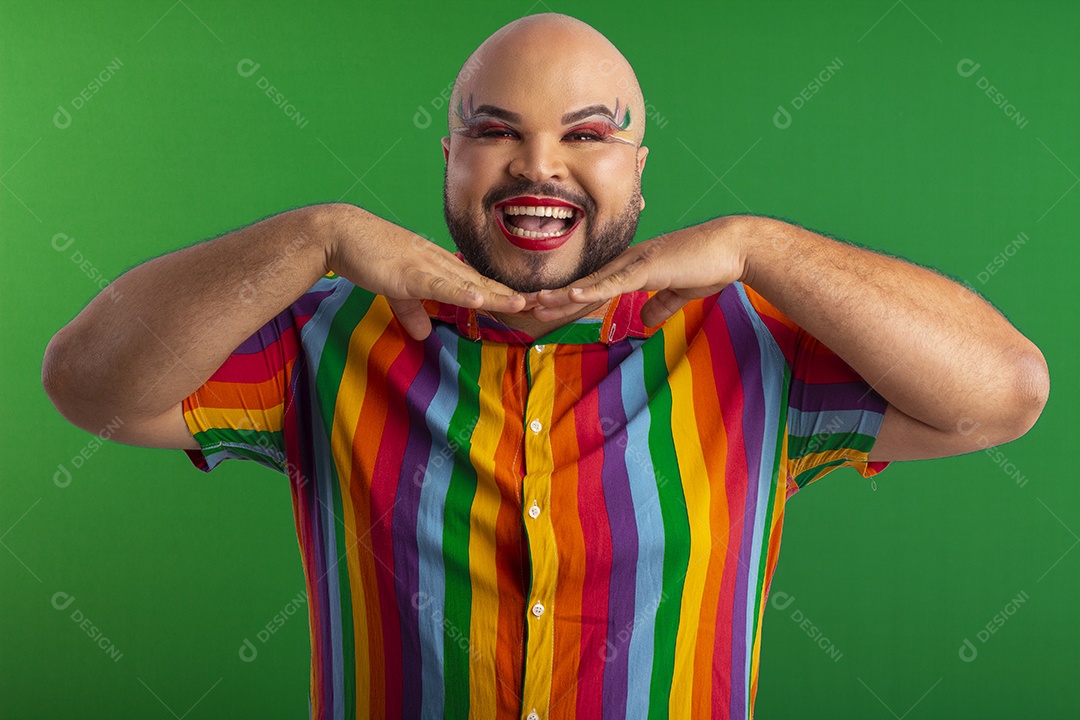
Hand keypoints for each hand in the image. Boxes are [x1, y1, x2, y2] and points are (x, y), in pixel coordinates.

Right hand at [327, 204, 527, 339]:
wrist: (340, 233)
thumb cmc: (366, 255)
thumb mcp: (393, 288)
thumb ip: (411, 310)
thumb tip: (422, 333)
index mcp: (436, 265)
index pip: (475, 282)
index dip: (501, 293)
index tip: (525, 304)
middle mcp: (437, 262)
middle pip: (480, 282)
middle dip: (509, 295)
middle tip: (539, 305)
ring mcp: (425, 265)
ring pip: (466, 282)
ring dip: (494, 294)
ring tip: (521, 304)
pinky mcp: (408, 272)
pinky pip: (438, 284)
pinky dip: (459, 292)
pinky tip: (479, 297)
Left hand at [530, 216, 747, 325]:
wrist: (734, 248)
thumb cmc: (710, 265)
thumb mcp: (680, 292)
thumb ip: (661, 305)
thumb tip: (646, 320)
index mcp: (634, 267)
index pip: (596, 286)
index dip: (571, 299)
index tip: (549, 309)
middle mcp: (629, 262)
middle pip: (585, 283)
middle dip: (556, 297)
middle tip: (527, 308)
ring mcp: (636, 263)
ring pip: (593, 282)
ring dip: (564, 295)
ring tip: (537, 303)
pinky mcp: (649, 268)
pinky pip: (615, 282)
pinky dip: (593, 289)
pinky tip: (572, 295)